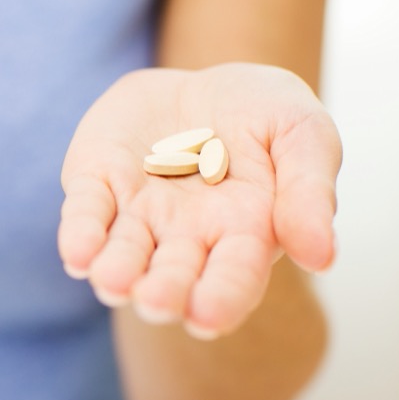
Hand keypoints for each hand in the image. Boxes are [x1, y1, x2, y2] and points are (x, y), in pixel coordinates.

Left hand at [57, 63, 340, 339]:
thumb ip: (310, 191)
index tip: (208, 317)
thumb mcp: (303, 133)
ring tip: (111, 281)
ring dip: (116, 270)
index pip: (234, 276)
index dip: (221, 298)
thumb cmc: (265, 115)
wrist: (205, 82)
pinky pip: (86, 213)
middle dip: (163, 291)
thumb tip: (320, 257)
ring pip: (124, 252)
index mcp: (244, 233)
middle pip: (173, 275)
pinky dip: (80, 233)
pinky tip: (78, 252)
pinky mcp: (98, 181)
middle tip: (156, 302)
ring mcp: (138, 214)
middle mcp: (186, 236)